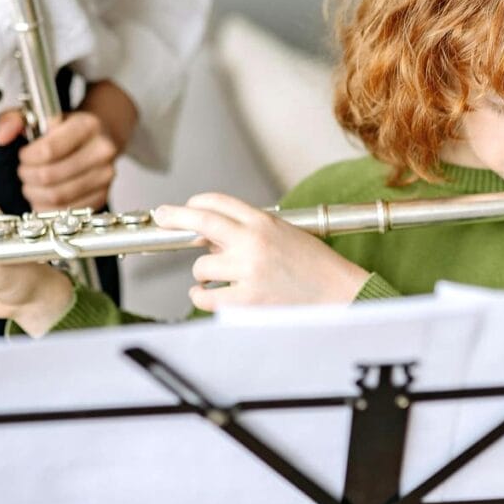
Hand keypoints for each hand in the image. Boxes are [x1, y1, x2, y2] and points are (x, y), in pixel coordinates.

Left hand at [0, 109, 118, 210]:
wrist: (97, 139)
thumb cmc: (65, 129)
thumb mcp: (39, 114)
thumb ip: (14, 120)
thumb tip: (2, 137)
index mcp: (87, 126)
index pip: (49, 150)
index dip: (27, 157)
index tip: (24, 155)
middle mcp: (102, 151)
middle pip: (50, 176)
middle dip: (28, 176)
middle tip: (25, 171)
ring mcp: (105, 176)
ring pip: (58, 197)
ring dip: (35, 193)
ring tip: (32, 184)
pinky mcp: (102, 196)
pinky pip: (67, 211)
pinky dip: (48, 208)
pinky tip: (44, 196)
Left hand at [154, 192, 369, 311]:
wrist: (340, 295)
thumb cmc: (315, 266)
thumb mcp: (284, 234)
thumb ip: (248, 231)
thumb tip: (208, 235)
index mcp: (265, 222)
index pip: (219, 203)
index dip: (193, 204)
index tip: (180, 209)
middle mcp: (254, 243)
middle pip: (201, 223)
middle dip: (174, 218)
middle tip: (163, 217)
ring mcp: (249, 272)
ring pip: (201, 267)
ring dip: (203, 273)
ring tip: (217, 278)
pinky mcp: (247, 301)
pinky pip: (206, 298)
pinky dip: (202, 297)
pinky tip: (208, 295)